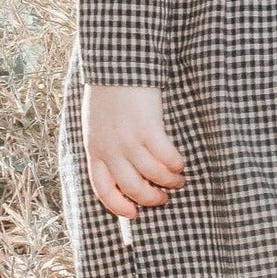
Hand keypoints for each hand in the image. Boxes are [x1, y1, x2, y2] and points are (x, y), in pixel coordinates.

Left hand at [81, 84, 186, 218]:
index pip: (103, 189)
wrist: (116, 64)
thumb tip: (121, 166)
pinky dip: (176, 165)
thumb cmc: (108, 92)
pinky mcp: (148, 129)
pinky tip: (181, 164)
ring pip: (153, 175)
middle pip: (132, 188)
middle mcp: (110, 149)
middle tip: (164, 198)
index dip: (119, 206)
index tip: (133, 213)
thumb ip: (104, 144)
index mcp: (95, 149)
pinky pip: (166, 157)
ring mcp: (129, 140)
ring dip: (169, 182)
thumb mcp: (95, 122)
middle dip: (151, 198)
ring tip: (179, 180)